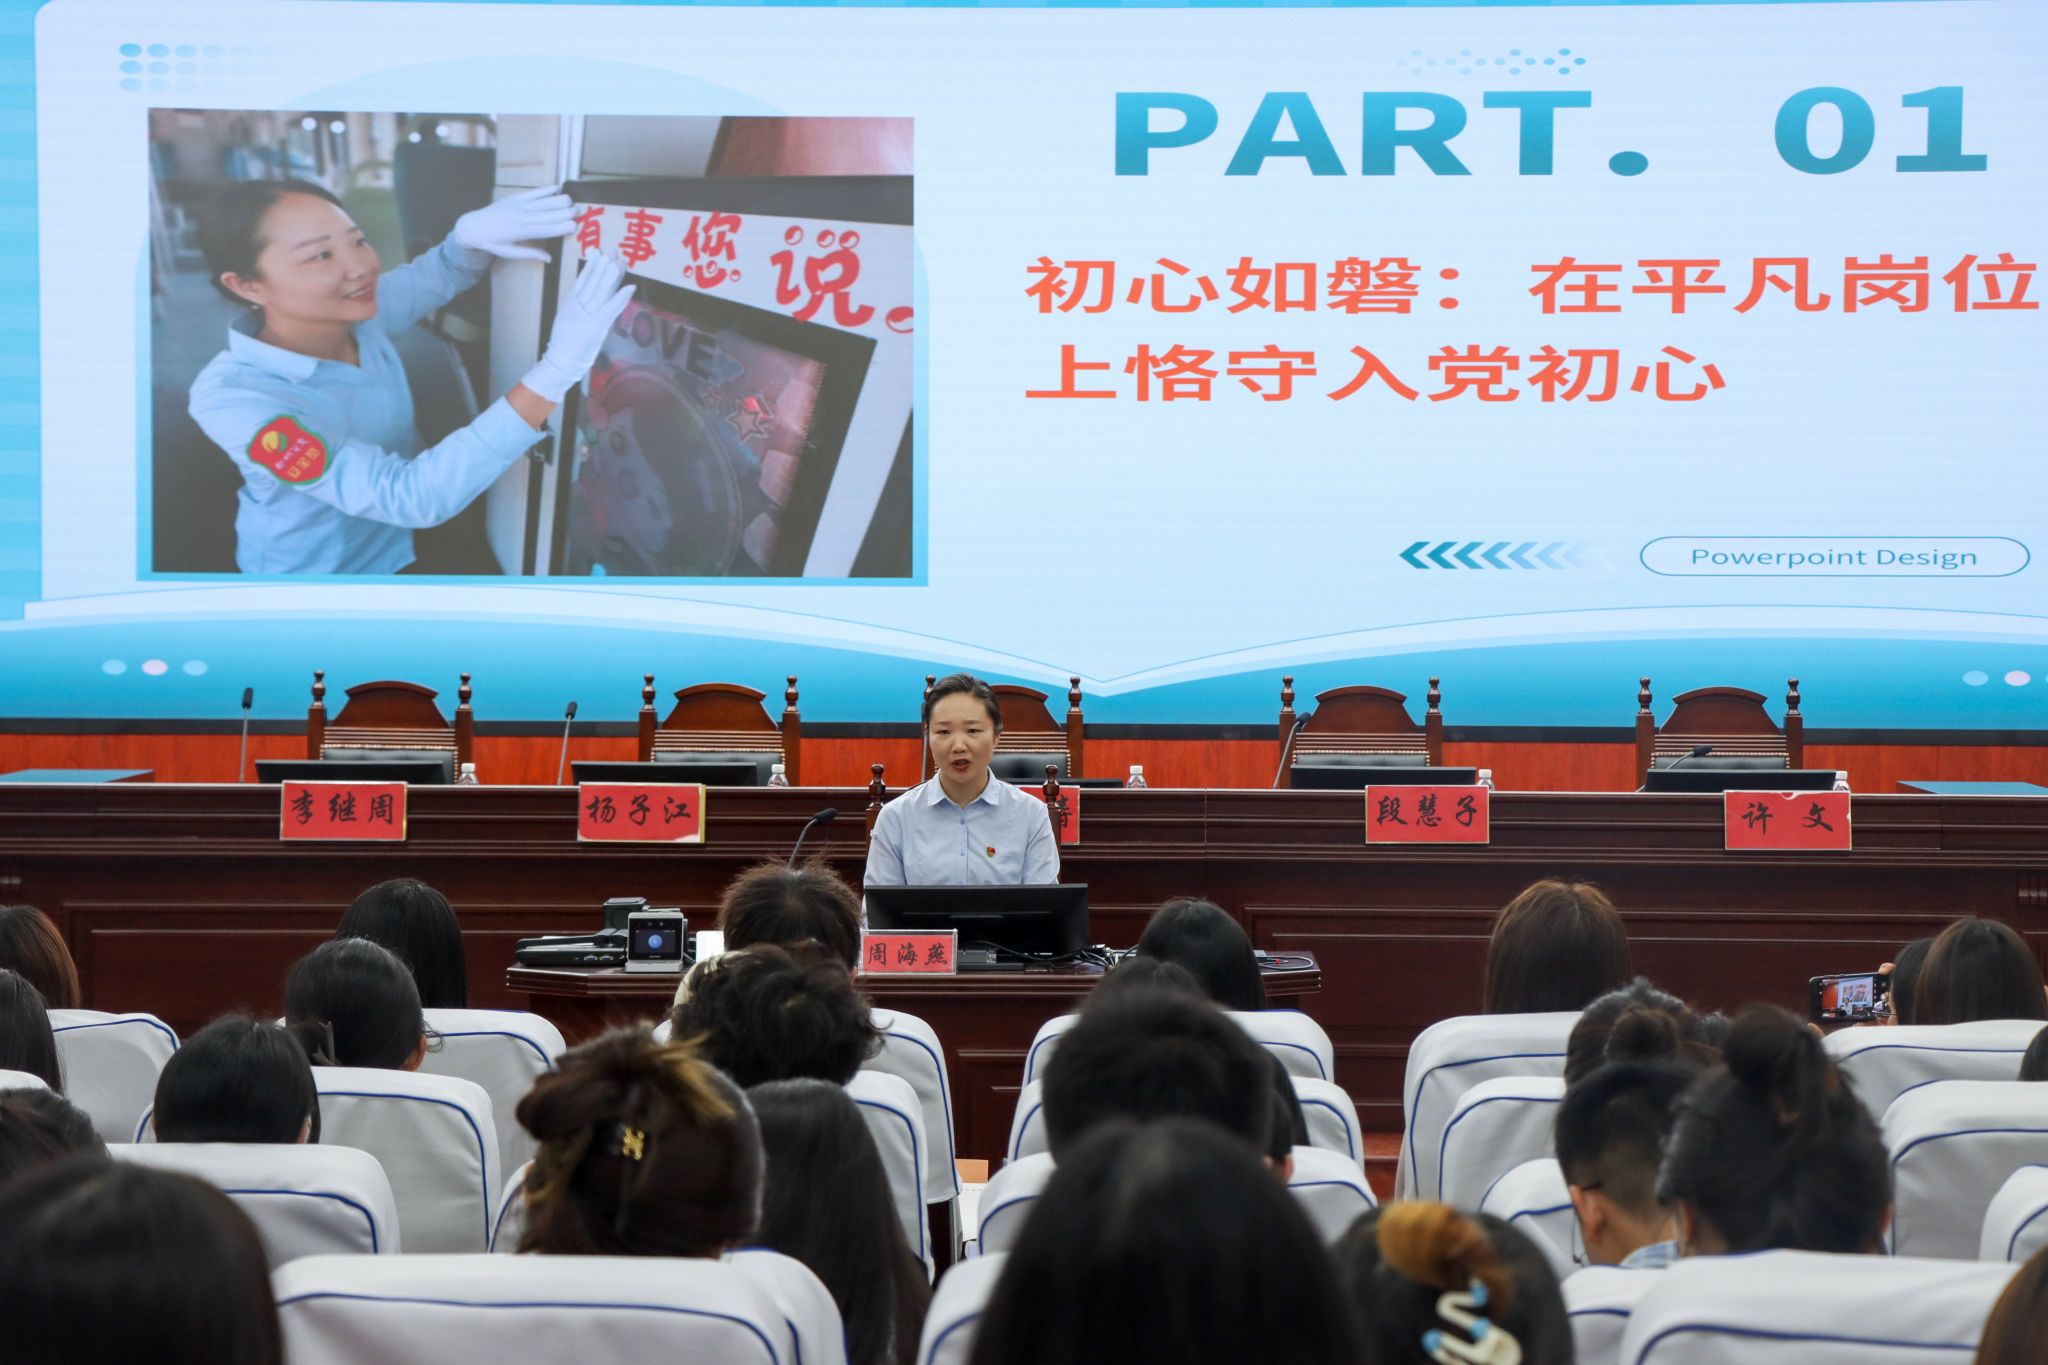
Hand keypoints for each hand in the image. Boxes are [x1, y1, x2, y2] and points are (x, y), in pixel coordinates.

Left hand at [454, 185, 576, 261]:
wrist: (474, 225)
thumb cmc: (493, 242)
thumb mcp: (510, 253)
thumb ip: (530, 254)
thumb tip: (549, 259)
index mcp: (521, 233)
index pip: (545, 230)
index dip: (560, 227)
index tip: (574, 226)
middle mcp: (521, 218)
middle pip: (547, 214)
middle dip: (563, 212)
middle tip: (579, 212)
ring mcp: (519, 206)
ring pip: (542, 202)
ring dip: (558, 200)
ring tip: (571, 201)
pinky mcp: (516, 197)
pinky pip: (534, 192)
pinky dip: (546, 190)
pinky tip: (558, 188)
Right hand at [521, 252, 634, 402]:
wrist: (560, 360)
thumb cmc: (565, 342)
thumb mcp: (567, 318)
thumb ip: (575, 304)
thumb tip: (581, 292)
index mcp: (571, 304)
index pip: (582, 281)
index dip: (591, 266)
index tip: (598, 251)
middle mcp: (578, 307)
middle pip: (592, 283)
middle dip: (603, 265)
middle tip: (613, 250)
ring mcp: (587, 316)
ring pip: (600, 292)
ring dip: (611, 276)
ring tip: (619, 261)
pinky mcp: (597, 327)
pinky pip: (611, 309)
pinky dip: (621, 298)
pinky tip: (630, 287)